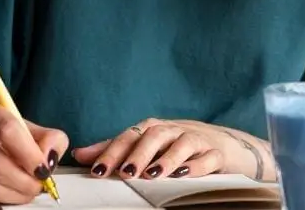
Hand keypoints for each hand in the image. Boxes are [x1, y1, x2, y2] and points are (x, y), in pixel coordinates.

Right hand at [0, 98, 68, 205]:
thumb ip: (48, 138)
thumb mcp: (27, 126)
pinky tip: (13, 191)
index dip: (29, 153)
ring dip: (16, 193)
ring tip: (29, 189)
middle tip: (39, 184)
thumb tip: (50, 158)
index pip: (6, 129)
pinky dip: (4, 198)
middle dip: (24, 180)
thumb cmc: (1, 131)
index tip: (44, 168)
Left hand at [72, 118, 270, 181]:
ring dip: (166, 158)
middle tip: (126, 172)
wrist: (225, 145)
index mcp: (152, 129)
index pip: (129, 137)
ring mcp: (197, 139)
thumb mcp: (146, 147)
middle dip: (138, 154)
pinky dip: (197, 165)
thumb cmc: (177, 147)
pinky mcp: (217, 152)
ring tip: (153, 174)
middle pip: (154, 135)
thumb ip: (115, 151)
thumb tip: (79, 155)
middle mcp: (173, 130)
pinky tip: (185, 175)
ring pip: (182, 143)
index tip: (98, 171)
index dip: (112, 152)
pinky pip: (208, 157)